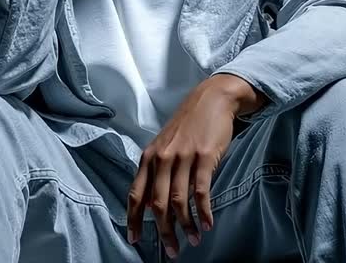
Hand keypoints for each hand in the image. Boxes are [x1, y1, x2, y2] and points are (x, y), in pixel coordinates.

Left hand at [126, 77, 241, 257]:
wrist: (212, 98)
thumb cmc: (188, 124)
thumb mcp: (164, 144)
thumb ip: (155, 171)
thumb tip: (152, 205)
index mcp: (149, 157)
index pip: (136, 194)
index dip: (134, 219)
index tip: (134, 239)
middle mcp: (162, 158)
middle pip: (158, 204)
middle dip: (164, 231)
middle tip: (172, 250)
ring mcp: (183, 157)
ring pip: (180, 201)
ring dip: (186, 225)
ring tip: (193, 239)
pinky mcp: (205, 156)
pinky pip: (202, 191)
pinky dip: (204, 211)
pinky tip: (208, 223)